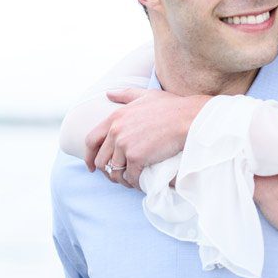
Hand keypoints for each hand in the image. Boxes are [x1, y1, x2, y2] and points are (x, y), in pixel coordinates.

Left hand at [86, 88, 207, 189]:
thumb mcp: (146, 96)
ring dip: (120, 179)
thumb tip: (108, 94)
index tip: (92, 165)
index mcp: (115, 117)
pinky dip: (134, 183)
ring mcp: (125, 145)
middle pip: (101, 159)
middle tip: (116, 176)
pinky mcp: (137, 158)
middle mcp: (116, 132)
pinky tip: (140, 183)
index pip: (91, 141)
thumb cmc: (172, 106)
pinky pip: (130, 177)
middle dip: (106, 171)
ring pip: (114, 171)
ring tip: (129, 181)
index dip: (89, 156)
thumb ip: (125, 94)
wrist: (188, 118)